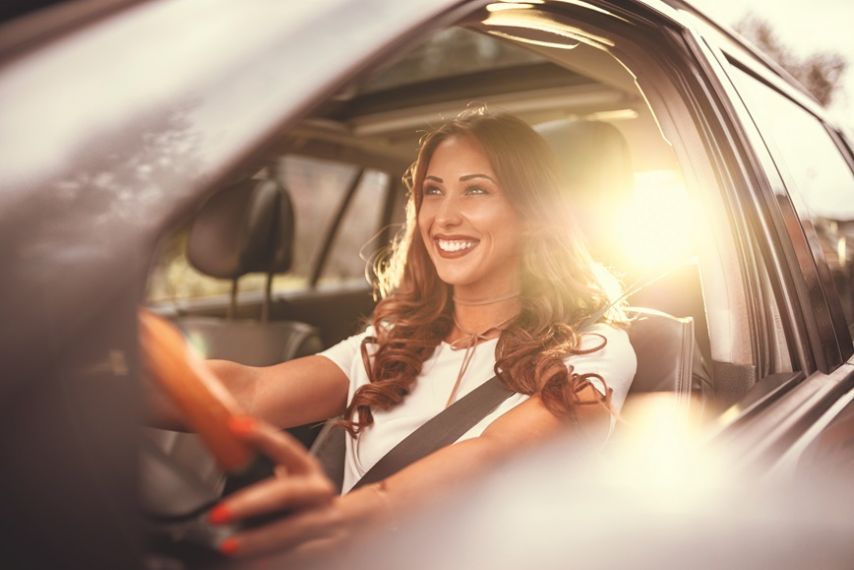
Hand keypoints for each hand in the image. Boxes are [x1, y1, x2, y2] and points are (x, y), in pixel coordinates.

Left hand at [207, 416, 341, 557]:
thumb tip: (220, 457)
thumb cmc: (308, 503)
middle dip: (250, 503)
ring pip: (294, 531)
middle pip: (287, 493)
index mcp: (308, 471)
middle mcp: (319, 494)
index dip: (263, 435)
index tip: (236, 426)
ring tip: (229, 547)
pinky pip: (299, 557)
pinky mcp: (326, 550)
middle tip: (218, 514)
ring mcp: (325, 523)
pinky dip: (276, 561)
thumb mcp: (292, 481)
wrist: (351, 528)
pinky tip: (253, 565)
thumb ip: (263, 474)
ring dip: (260, 541)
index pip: (287, 448)